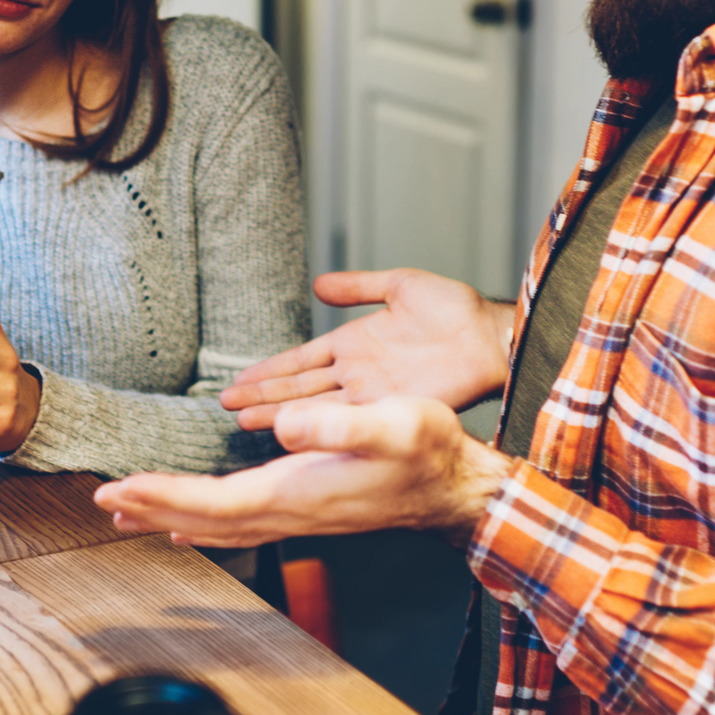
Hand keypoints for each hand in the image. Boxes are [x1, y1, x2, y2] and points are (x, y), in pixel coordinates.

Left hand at [94, 396, 513, 548]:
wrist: (458, 488)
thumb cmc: (430, 451)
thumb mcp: (392, 423)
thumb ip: (338, 425)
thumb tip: (285, 426)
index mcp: (298, 492)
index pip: (214, 503)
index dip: (163, 496)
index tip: (119, 489)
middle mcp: (291, 513)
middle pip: (206, 520)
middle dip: (152, 509)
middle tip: (102, 500)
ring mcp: (299, 517)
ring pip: (220, 527)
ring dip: (171, 517)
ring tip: (130, 513)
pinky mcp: (307, 511)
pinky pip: (241, 524)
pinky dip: (206, 522)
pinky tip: (193, 522)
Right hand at [218, 269, 513, 429]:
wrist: (489, 336)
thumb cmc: (454, 310)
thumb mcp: (399, 286)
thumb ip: (358, 286)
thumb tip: (319, 284)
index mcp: (354, 344)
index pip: (301, 360)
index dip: (269, 370)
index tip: (238, 379)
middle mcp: (356, 373)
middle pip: (299, 387)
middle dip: (261, 396)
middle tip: (226, 404)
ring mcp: (370, 393)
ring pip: (314, 405)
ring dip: (279, 412)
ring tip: (243, 419)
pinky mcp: (388, 407)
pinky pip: (345, 417)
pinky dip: (316, 424)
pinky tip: (290, 430)